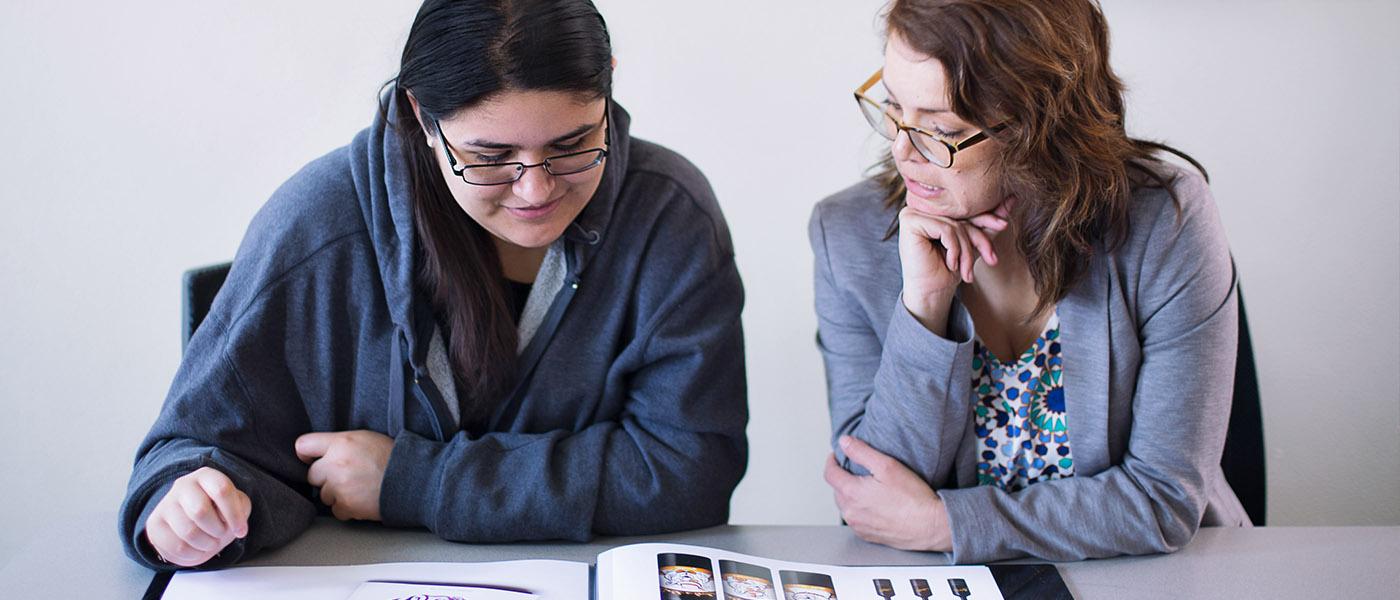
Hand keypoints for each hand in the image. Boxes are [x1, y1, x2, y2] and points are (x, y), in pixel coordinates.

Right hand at [144, 467, 250, 566]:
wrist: (192, 520)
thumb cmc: (218, 510)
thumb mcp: (236, 504)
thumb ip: (240, 508)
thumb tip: (235, 523)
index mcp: (206, 476)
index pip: (221, 490)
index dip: (234, 515)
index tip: (241, 531)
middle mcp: (183, 486)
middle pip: (200, 511)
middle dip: (217, 530)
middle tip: (220, 534)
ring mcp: (165, 504)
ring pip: (188, 532)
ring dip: (206, 544)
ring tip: (210, 542)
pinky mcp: (155, 525)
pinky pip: (176, 547)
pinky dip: (192, 554)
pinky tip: (197, 549)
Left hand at [295, 430, 393, 520]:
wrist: (412, 479)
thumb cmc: (391, 456)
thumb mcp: (364, 437)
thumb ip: (339, 443)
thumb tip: (318, 452)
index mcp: (341, 443)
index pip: (303, 445)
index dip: (307, 453)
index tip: (312, 459)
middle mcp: (336, 464)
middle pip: (312, 475)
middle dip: (325, 477)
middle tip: (346, 474)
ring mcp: (340, 487)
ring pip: (323, 495)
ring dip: (337, 494)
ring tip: (358, 487)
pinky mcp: (347, 506)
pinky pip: (336, 510)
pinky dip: (347, 508)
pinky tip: (361, 498)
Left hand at [824, 436, 952, 551]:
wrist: (930, 527)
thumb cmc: (913, 498)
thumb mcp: (887, 465)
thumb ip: (862, 452)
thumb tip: (844, 442)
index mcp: (852, 493)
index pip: (830, 474)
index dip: (832, 461)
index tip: (837, 456)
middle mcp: (851, 512)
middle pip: (837, 490)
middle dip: (842, 477)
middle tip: (855, 469)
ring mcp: (859, 526)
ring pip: (846, 506)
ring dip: (850, 494)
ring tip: (866, 486)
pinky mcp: (868, 536)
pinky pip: (856, 519)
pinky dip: (860, 509)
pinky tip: (874, 504)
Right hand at [898, 197, 1012, 333]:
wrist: (931, 292)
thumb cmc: (948, 269)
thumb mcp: (973, 243)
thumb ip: (988, 223)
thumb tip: (1012, 199)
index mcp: (934, 209)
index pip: (966, 209)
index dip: (987, 219)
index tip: (1004, 224)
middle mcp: (922, 207)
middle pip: (962, 216)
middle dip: (979, 240)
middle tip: (992, 259)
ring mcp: (913, 212)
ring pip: (955, 225)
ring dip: (966, 251)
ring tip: (966, 270)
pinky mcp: (910, 221)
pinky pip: (945, 229)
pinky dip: (953, 249)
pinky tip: (951, 264)